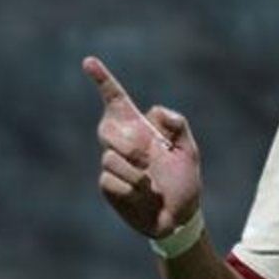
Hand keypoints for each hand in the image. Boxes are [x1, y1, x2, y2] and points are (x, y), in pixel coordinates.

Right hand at [83, 56, 201, 238]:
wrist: (179, 216)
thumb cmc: (184, 181)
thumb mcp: (188, 150)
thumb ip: (177, 125)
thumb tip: (154, 112)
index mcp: (139, 128)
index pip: (116, 100)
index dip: (103, 80)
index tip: (89, 61)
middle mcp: (121, 143)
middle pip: (107, 129)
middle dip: (128, 144)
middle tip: (150, 158)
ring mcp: (111, 163)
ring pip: (111, 159)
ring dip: (138, 174)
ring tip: (153, 185)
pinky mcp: (107, 184)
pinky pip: (111, 180)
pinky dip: (133, 189)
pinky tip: (144, 196)